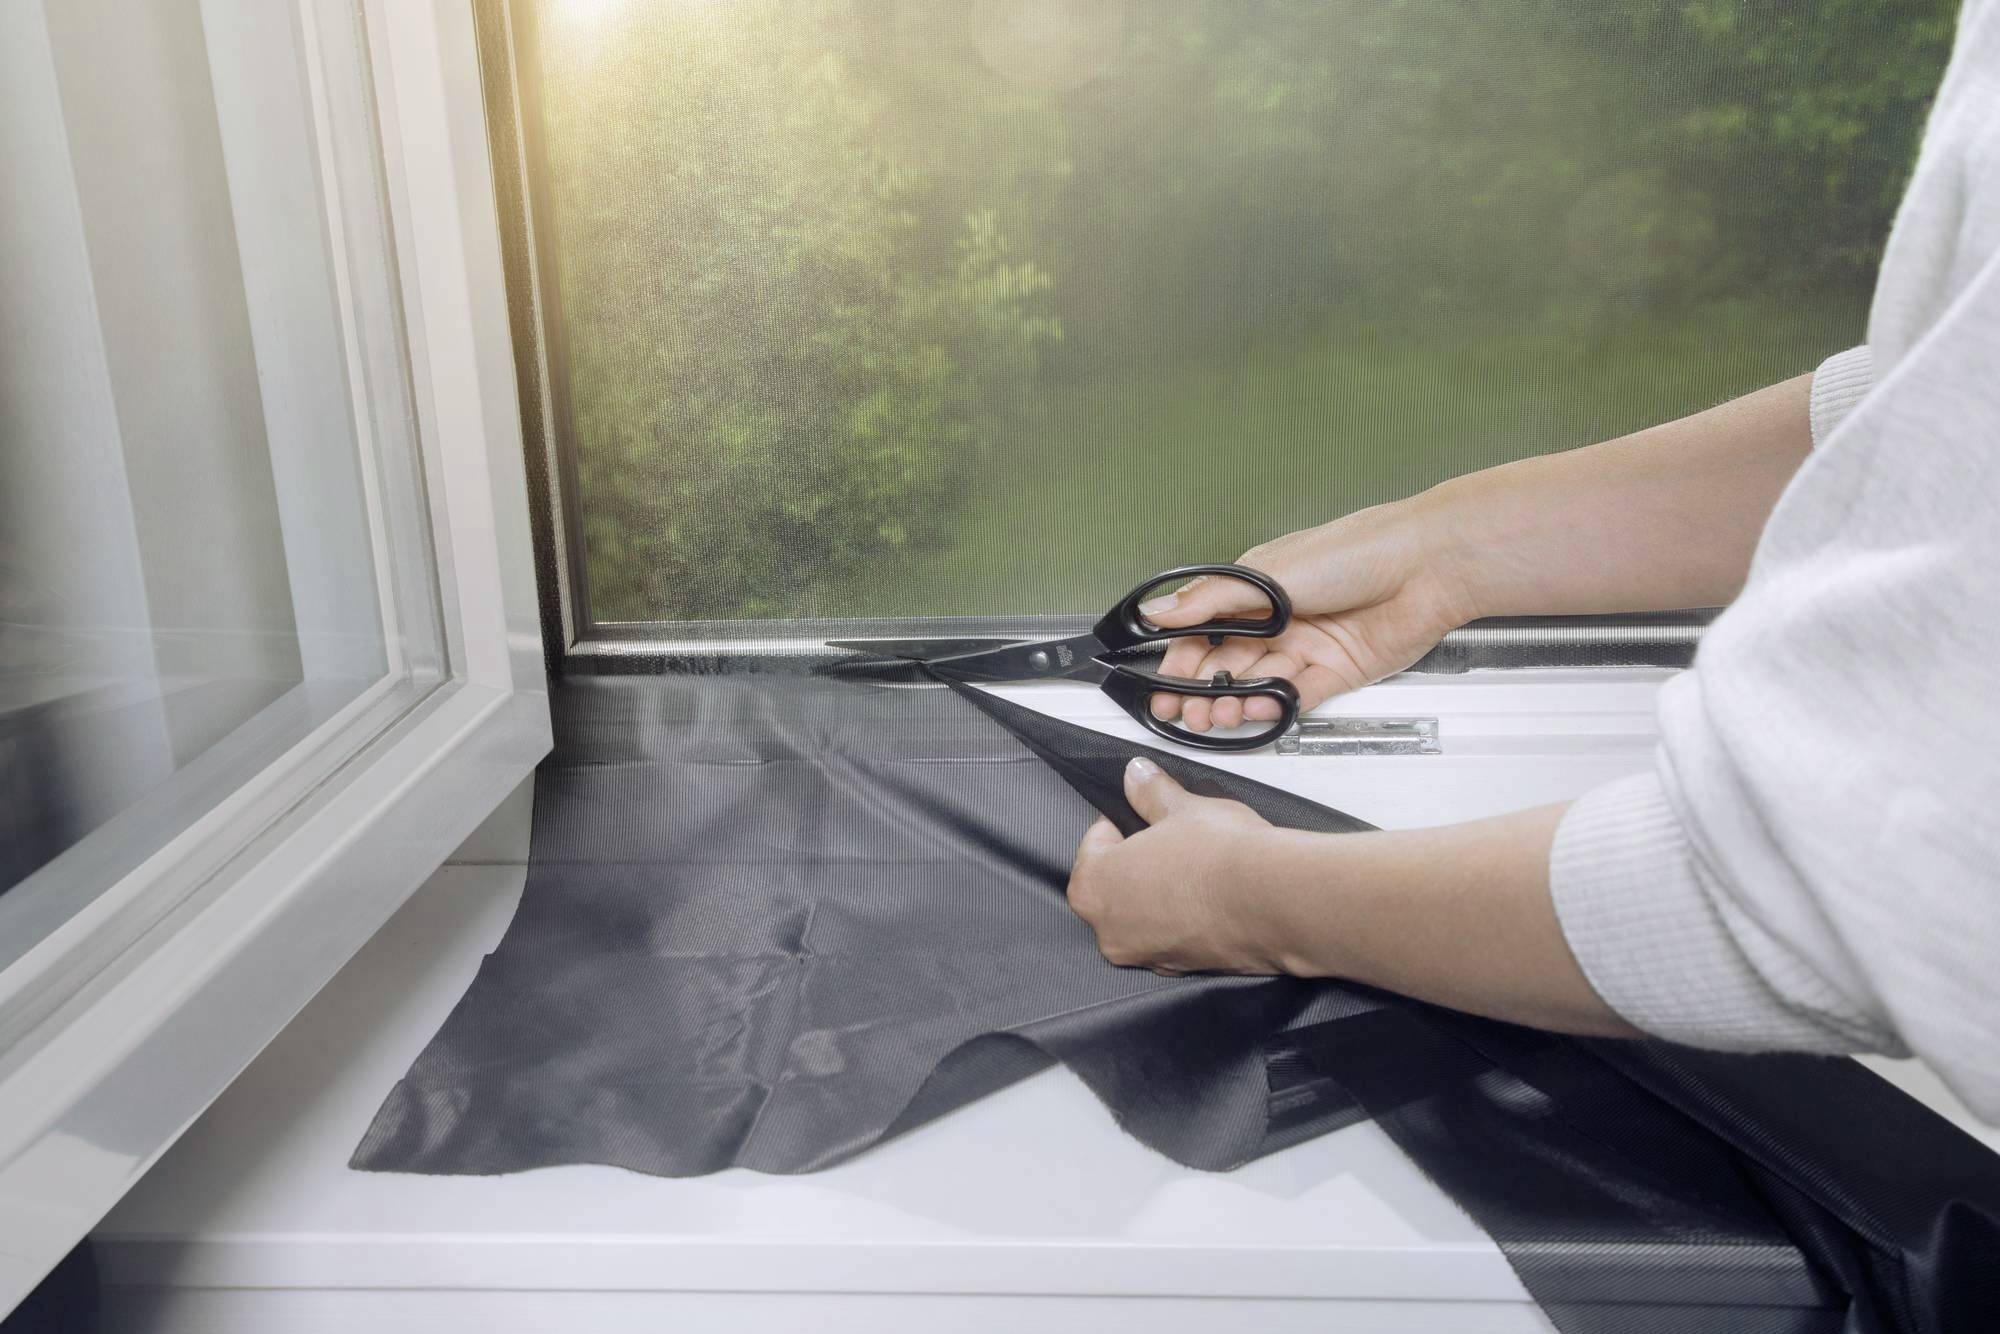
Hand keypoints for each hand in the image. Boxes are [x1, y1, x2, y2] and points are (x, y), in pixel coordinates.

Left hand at [1066, 757, 1282, 974]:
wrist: (1274, 900)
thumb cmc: (1221, 858)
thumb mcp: (1181, 808)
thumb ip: (1150, 792)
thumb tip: (1137, 776)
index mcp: (1094, 887)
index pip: (1095, 842)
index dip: (1124, 821)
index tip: (1145, 814)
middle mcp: (1111, 931)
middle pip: (1116, 883)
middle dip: (1141, 860)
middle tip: (1173, 839)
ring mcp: (1146, 955)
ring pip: (1145, 914)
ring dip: (1163, 892)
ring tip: (1197, 867)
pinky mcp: (1183, 969)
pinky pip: (1174, 935)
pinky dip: (1186, 918)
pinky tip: (1211, 898)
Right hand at [1145, 498, 1479, 731]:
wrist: (1426, 566)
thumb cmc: (1357, 550)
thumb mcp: (1268, 573)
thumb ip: (1211, 599)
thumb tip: (1161, 611)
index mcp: (1257, 589)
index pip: (1206, 630)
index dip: (1182, 659)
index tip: (1164, 685)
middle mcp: (1280, 619)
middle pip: (1229, 663)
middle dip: (1203, 690)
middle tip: (1186, 712)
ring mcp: (1308, 646)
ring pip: (1259, 683)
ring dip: (1235, 701)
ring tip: (1220, 714)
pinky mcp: (1337, 671)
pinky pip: (1297, 696)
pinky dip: (1275, 706)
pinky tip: (1259, 709)